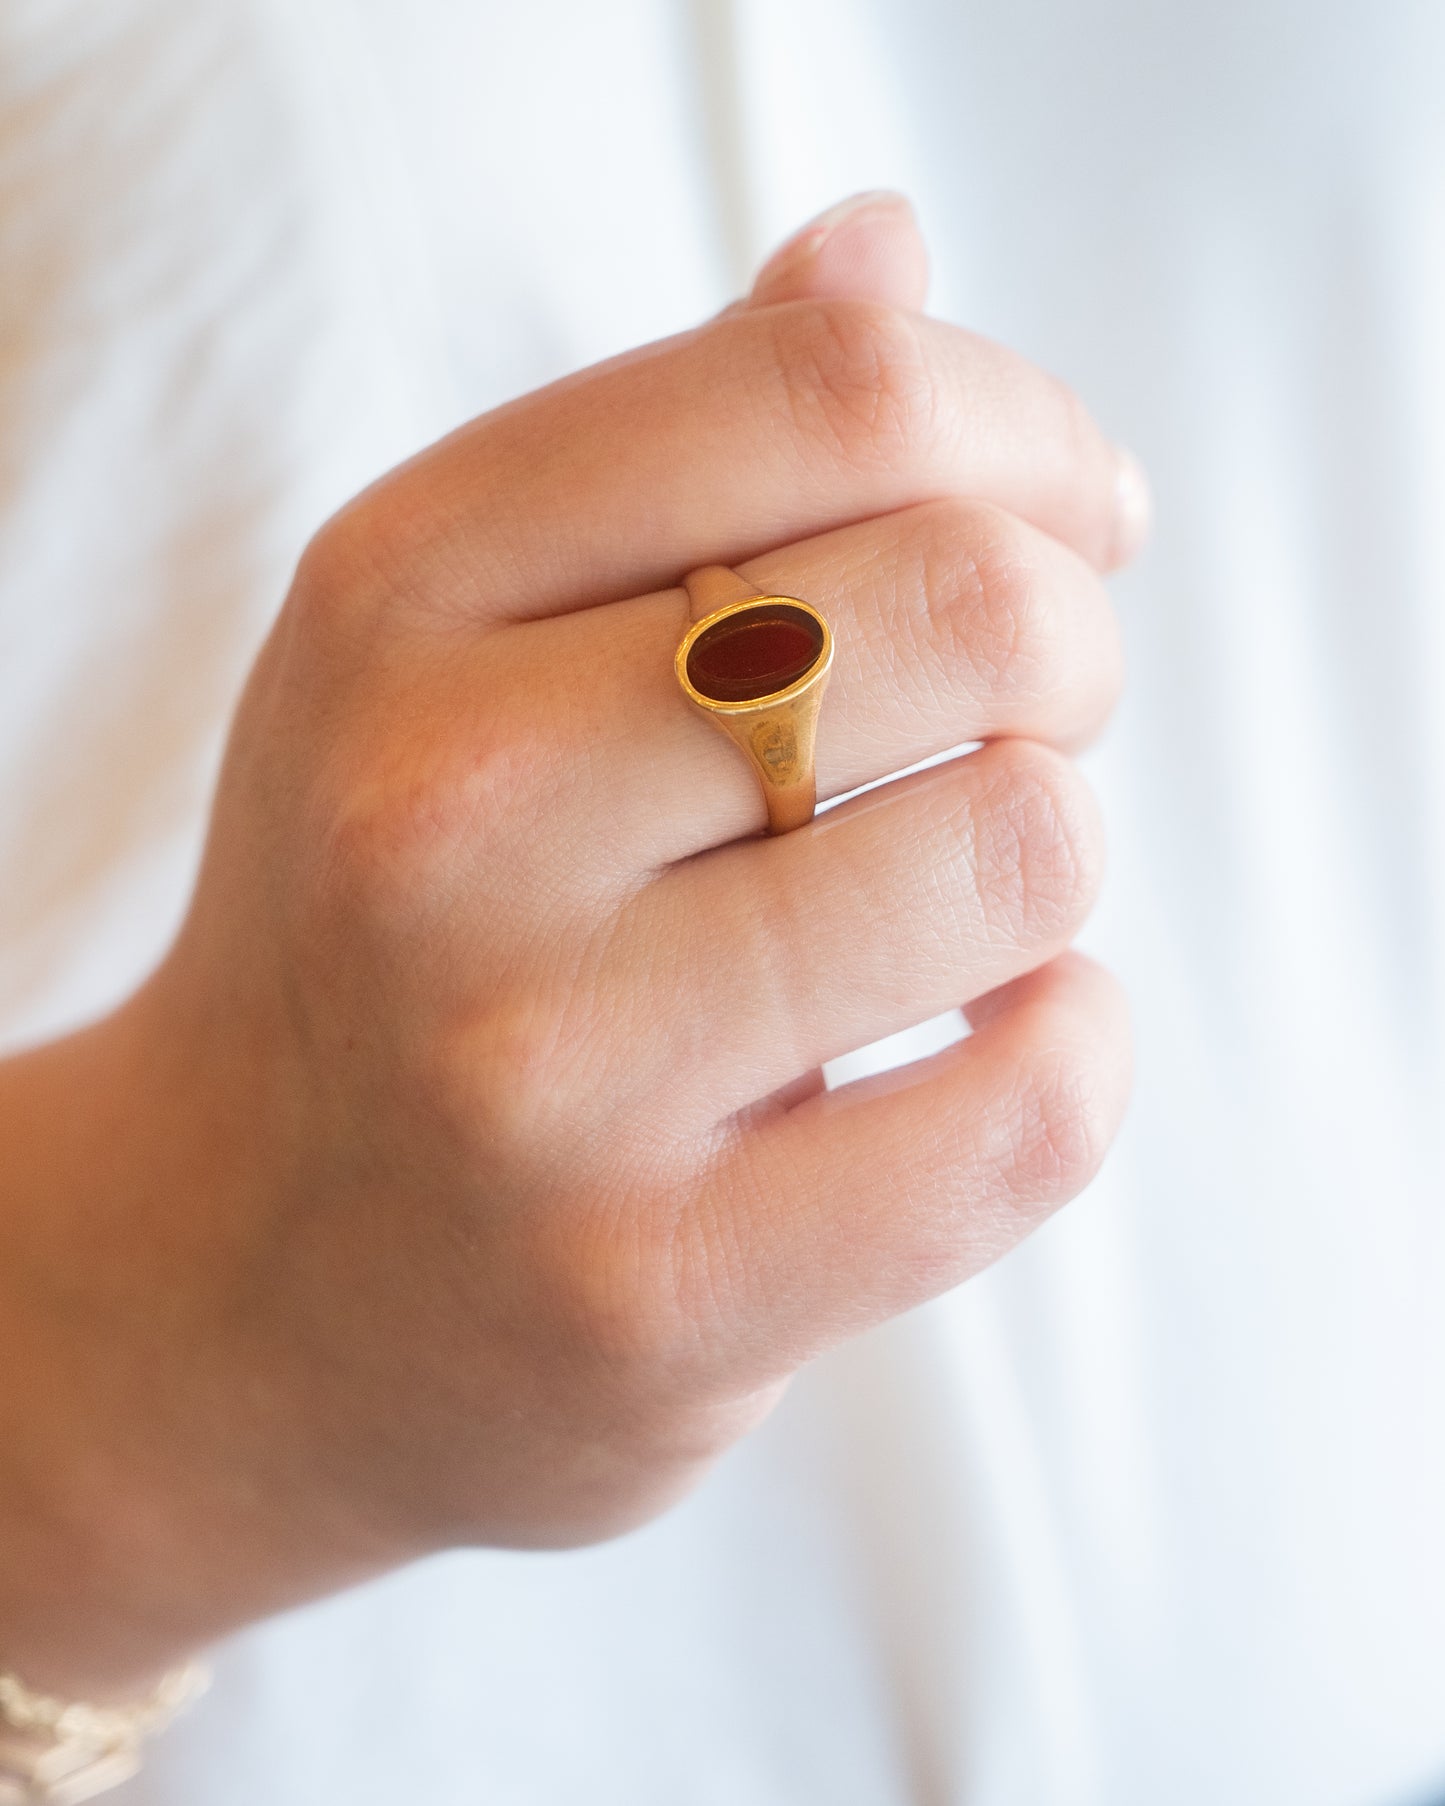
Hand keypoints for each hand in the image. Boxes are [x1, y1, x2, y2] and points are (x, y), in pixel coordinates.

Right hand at [0, 194, 1139, 1691]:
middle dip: (1065, 647)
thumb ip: (675, 436)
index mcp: (399, 598)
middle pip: (966, 608)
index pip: (833, 390)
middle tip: (1011, 718)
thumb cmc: (388, 934)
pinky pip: (1026, 1113)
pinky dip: (1073, 1051)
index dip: (1026, 433)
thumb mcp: (446, 643)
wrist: (236, 1280)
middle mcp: (441, 816)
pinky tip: (989, 1038)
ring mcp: (537, 1071)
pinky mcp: (654, 1289)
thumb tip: (885, 251)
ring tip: (953, 898)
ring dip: (1050, 855)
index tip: (1065, 517)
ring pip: (1017, 847)